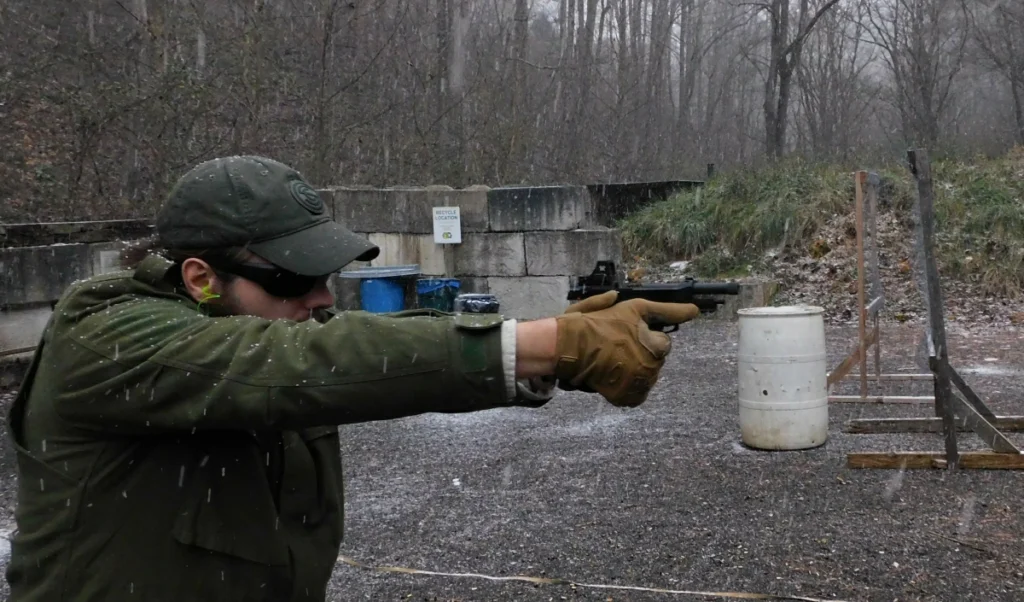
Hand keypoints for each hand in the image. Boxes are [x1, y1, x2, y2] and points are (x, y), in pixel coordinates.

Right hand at [554, 297, 699, 406]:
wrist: (569, 346)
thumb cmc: (599, 324)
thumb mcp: (634, 308)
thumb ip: (666, 310)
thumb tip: (694, 310)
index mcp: (658, 347)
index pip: (663, 343)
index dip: (646, 336)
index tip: (628, 333)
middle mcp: (652, 368)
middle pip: (655, 361)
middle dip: (641, 354)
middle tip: (618, 347)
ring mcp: (639, 385)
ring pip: (645, 377)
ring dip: (634, 371)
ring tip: (612, 361)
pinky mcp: (626, 398)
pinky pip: (635, 395)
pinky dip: (626, 387)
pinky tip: (612, 375)